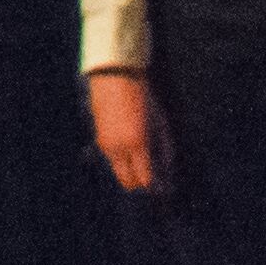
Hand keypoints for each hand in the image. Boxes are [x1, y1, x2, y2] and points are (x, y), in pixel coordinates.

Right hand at [89, 66, 165, 196]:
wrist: (115, 77)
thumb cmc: (142, 98)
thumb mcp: (160, 123)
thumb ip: (165, 149)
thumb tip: (167, 170)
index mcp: (137, 144)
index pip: (145, 179)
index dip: (156, 186)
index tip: (165, 186)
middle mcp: (118, 148)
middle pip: (127, 181)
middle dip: (141, 183)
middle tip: (154, 178)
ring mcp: (106, 144)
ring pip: (118, 171)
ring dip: (131, 172)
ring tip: (144, 161)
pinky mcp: (99, 138)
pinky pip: (112, 159)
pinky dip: (122, 160)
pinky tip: (131, 149)